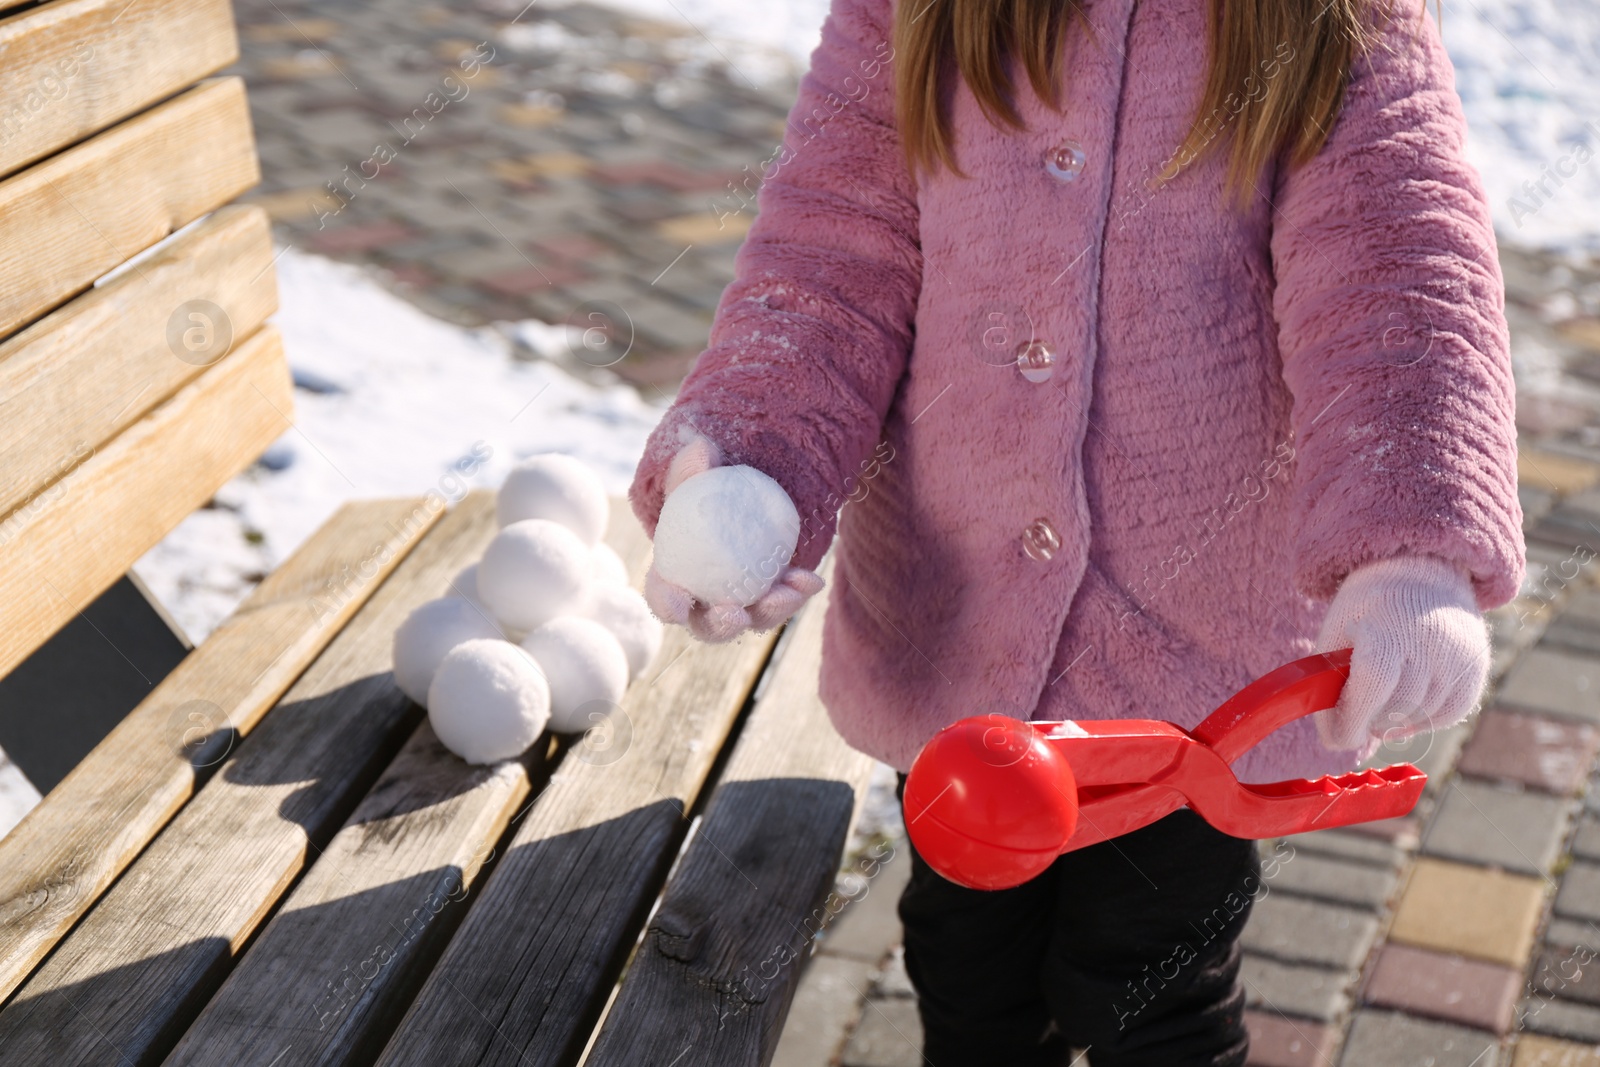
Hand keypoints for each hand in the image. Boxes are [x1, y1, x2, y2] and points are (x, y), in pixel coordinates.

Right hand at [642, 432, 824, 642]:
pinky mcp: (770, 594)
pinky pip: (783, 599)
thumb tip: (700, 450)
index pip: (664, 599)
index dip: (667, 606)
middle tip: (735, 613)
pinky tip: (811, 580)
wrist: (743, 493)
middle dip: (720, 626)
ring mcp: (741, 600)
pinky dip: (797, 591)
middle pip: (708, 625)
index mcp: (675, 576)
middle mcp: (706, 598)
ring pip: (753, 618)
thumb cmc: (707, 489)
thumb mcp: (697, 475)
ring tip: (789, 592)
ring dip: (770, 611)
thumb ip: (693, 468)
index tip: (679, 606)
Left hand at [1313, 555, 1489, 751]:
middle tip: (1357, 719)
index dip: (1353, 719)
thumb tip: (1336, 742)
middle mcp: (1428, 641)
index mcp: (1386, 628)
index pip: (1372, 686)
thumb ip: (1328, 686)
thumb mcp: (1335, 636)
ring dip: (1395, 722)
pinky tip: (1406, 707)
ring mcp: (1457, 655)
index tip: (1339, 737)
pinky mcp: (1475, 667)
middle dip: (1371, 722)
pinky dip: (1424, 719)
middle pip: (1397, 707)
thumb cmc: (1364, 612)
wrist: (1418, 573)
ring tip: (1380, 705)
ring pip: (1422, 715)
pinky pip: (1449, 713)